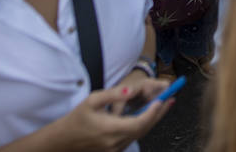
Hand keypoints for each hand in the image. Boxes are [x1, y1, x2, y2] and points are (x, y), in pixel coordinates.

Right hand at [50, 84, 171, 151]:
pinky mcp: (115, 151)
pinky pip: (134, 138)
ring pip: (140, 134)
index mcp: (111, 129)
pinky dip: (143, 126)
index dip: (155, 112)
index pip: (141, 122)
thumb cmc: (78, 118)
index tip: (163, 100)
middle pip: (145, 128)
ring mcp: (116, 149)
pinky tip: (148, 116)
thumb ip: (113, 93)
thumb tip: (131, 89)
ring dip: (153, 120)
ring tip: (164, 105)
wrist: (64, 141)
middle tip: (171, 100)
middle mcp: (116, 142)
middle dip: (159, 114)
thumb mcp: (92, 100)